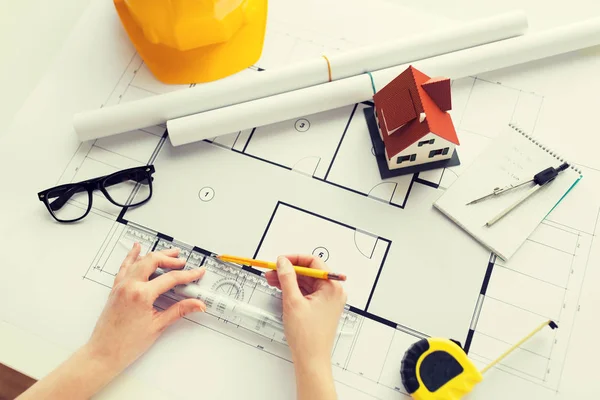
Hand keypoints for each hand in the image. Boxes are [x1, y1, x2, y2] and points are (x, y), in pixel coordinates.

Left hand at [86, 243, 206, 373]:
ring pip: (139, 260)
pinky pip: (124, 266)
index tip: (197, 272)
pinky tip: (136, 249)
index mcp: (141, 294)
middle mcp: (129, 286)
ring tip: (169, 253)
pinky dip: (132, 256)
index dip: (188, 274)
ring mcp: (120, 286)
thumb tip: (196, 304)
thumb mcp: (158, 326)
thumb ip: (179, 310)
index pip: (170, 278)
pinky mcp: (115, 289)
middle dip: (171, 259)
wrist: (103, 354)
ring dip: (155, 255)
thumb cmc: (125, 344)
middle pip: (153, 261)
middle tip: (183, 262)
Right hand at [266, 255, 346, 399]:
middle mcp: (333, 291)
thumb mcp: (293, 301)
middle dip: (289, 271)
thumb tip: (283, 262)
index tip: (281, 260)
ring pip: (306, 282)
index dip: (295, 259)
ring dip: (289, 280)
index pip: (314, 262)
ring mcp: (328, 300)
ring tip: (272, 280)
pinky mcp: (321, 307)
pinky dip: (294, 289)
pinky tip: (281, 288)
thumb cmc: (307, 336)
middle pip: (309, 272)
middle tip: (272, 271)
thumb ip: (287, 278)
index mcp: (332, 287)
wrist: (311, 359)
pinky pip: (307, 292)